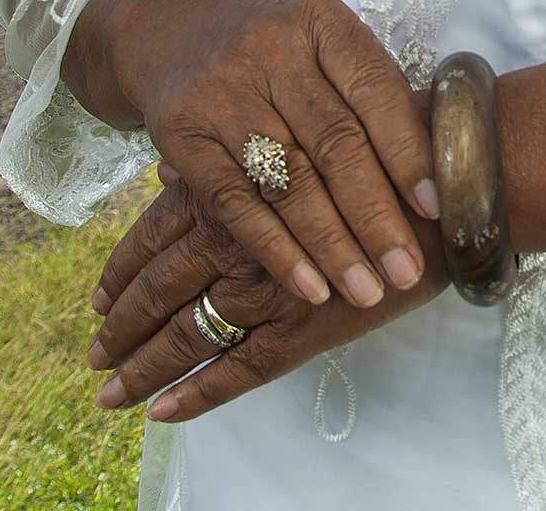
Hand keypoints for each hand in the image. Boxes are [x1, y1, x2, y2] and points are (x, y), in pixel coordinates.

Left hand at [86, 171, 443, 423]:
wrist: (452, 183)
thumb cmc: (387, 146)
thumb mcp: (306, 133)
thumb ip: (235, 158)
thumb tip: (170, 171)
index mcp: (234, 187)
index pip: (158, 235)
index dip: (123, 267)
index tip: (97, 297)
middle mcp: (236, 238)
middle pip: (160, 287)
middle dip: (121, 324)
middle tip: (93, 354)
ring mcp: (264, 287)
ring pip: (185, 333)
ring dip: (143, 366)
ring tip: (108, 392)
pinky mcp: (300, 328)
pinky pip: (234, 371)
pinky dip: (197, 394)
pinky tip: (163, 412)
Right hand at [103, 0, 439, 310]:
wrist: (175, 29)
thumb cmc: (279, 47)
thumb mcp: (325, 42)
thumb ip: (371, 94)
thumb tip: (432, 178)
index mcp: (321, 21)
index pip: (374, 91)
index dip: (408, 152)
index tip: (436, 208)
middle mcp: (270, 51)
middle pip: (334, 144)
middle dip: (375, 216)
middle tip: (406, 270)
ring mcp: (222, 93)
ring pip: (287, 181)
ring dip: (332, 246)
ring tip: (367, 291)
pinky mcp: (182, 136)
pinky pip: (236, 204)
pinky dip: (277, 251)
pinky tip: (310, 287)